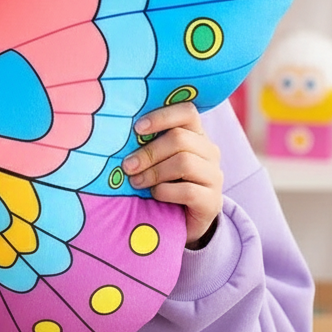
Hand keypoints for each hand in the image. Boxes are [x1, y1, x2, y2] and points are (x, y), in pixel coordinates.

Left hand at [121, 102, 223, 248]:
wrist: (182, 220)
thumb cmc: (163, 182)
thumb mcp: (156, 159)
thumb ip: (147, 143)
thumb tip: (117, 134)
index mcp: (196, 134)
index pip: (187, 112)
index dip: (161, 117)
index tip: (137, 128)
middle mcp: (209, 151)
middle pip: (179, 139)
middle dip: (148, 152)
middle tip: (127, 166)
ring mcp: (214, 176)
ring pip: (184, 162)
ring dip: (154, 172)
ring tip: (136, 181)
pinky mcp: (212, 200)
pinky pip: (187, 190)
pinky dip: (164, 191)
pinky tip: (154, 194)